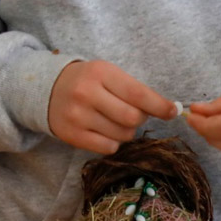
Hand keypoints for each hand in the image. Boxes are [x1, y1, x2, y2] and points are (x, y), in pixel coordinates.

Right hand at [47, 60, 177, 153]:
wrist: (47, 89)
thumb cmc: (87, 81)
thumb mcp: (108, 74)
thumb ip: (134, 90)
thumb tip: (169, 110)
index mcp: (101, 73)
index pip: (138, 94)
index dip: (159, 105)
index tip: (172, 111)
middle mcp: (87, 93)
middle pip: (132, 118)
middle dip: (140, 118)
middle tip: (133, 114)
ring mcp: (78, 115)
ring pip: (122, 135)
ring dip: (126, 131)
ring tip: (114, 121)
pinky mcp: (72, 135)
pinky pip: (108, 148)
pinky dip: (112, 142)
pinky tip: (103, 130)